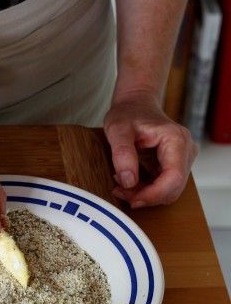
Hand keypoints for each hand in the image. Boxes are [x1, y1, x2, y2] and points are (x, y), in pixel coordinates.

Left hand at [103, 90, 197, 207]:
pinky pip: (165, 185)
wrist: (135, 104)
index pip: (173, 178)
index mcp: (176, 140)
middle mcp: (186, 150)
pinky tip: (129, 181)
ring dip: (145, 194)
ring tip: (121, 184)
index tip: (131, 199)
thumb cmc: (127, 113)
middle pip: (173, 188)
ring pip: (169, 190)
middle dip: (146, 196)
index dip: (153, 194)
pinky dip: (147, 189)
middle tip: (119, 190)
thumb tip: (128, 181)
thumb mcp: (117, 130)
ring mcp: (184, 158)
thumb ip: (122, 153)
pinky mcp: (176, 164)